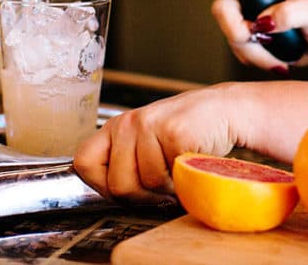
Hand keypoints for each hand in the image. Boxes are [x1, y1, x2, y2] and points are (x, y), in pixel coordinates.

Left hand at [74, 83, 246, 202]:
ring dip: (168, 188)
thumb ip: (126, 164)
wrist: (224, 111)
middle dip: (143, 196)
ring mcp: (150, 125)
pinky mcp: (174, 132)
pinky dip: (184, 179)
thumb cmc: (185, 134)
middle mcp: (128, 123)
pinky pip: (171, 177)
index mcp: (116, 127)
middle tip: (160, 185)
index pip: (83, 163)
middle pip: (117, 186)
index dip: (102, 185)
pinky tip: (190, 161)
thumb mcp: (146, 145)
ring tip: (178, 169)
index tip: (124, 187)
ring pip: (147, 184)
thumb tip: (110, 195)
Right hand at [204, 0, 307, 69]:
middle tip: (264, 40)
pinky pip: (239, 50)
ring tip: (282, 58)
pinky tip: (277, 60)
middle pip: (222, 9)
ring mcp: (244, 13)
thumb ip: (293, 13)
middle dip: (239, 33)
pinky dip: (257, 60)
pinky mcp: (245, 34)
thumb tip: (264, 23)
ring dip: (255, 53)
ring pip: (231, 36)